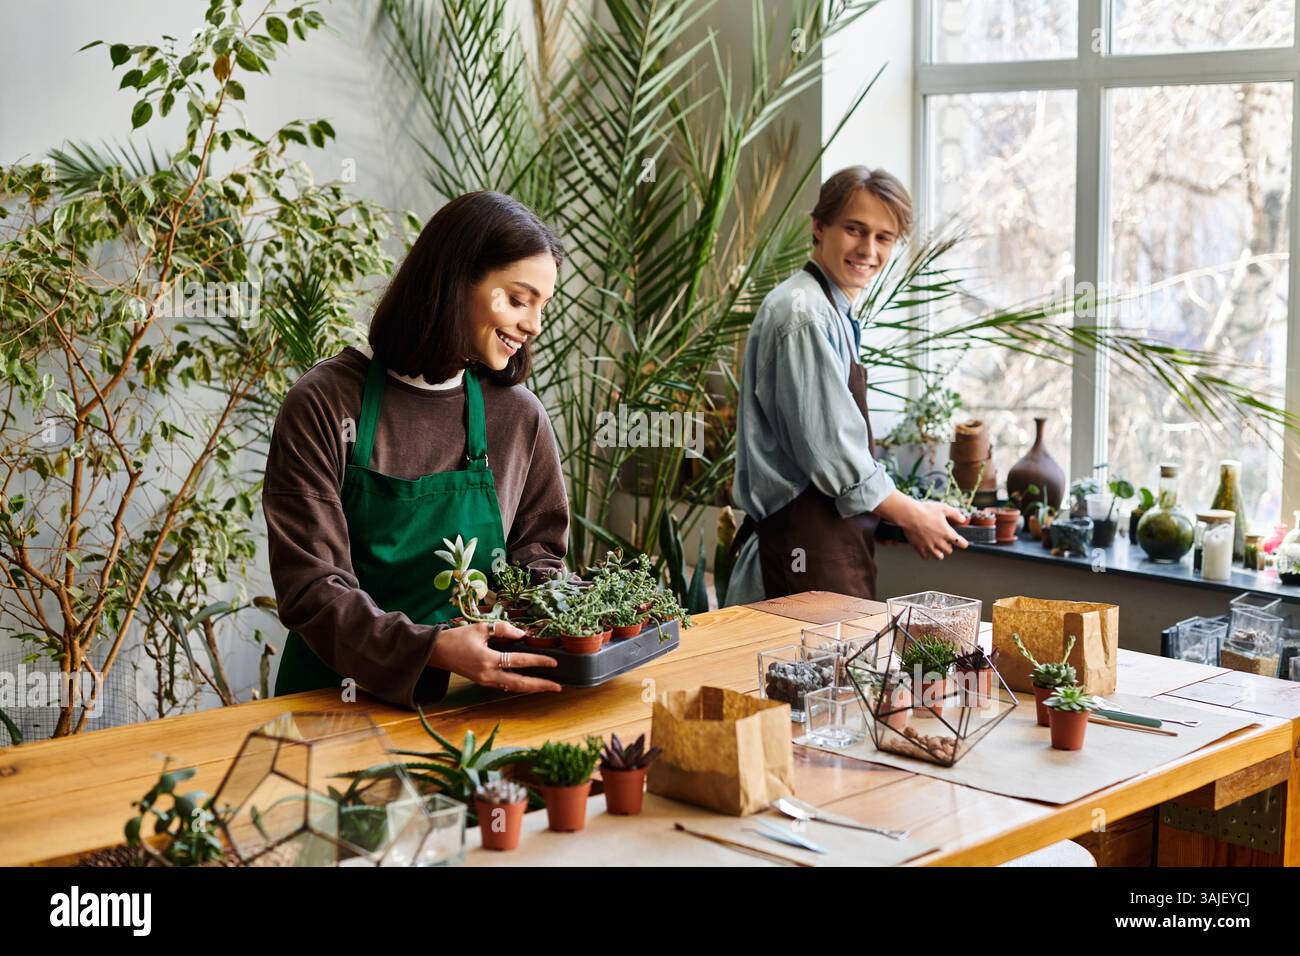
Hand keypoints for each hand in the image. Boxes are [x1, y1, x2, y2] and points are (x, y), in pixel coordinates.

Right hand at [428, 620, 561, 692]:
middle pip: (520, 683)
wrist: (437, 652)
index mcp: (487, 659)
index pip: (518, 661)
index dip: (538, 661)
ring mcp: (486, 681)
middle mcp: (488, 674)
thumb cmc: (457, 637)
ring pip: (514, 687)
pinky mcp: (484, 682)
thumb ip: (503, 629)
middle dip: (540, 685)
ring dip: (532, 688)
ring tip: (549, 687)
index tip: (554, 662)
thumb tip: (523, 634)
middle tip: (558, 686)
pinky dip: (520, 685)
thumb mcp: (481, 628)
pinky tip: (530, 684)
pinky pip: (506, 686)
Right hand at [895, 498, 969, 560]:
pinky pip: (925, 557)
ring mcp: (929, 546)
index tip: (962, 542)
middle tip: (946, 542)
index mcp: (947, 533)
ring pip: (939, 557)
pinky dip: (927, 554)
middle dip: (949, 547)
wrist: (909, 515)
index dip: (963, 543)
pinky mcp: (919, 548)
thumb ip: (955, 514)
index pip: (961, 543)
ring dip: (939, 553)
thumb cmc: (925, 510)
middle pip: (949, 551)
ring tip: (937, 548)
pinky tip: (926, 550)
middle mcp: (940, 542)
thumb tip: (963, 519)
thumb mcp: (944, 508)